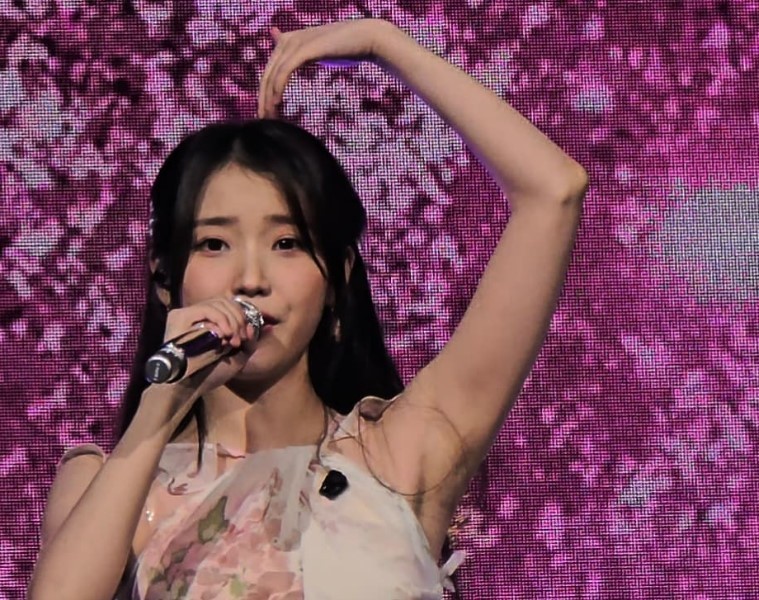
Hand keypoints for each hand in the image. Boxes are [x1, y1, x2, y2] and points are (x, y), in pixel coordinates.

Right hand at [140, 298, 256, 427]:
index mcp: (212, 321)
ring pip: (218, 303)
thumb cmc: (212, 373)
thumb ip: (251, 341)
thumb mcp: (238, 357)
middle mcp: (200, 315)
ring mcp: (189, 314)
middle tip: (240, 340)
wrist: (189, 386)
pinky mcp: (180, 317)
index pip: (232, 306)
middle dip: (240, 319)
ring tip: (232, 341)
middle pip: (227, 302)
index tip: (246, 337)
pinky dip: (221, 319)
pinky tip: (225, 335)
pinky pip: (207, 309)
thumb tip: (268, 327)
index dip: (243, 317)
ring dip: (232, 321)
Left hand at [257, 19, 393, 117]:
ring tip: (269, 116)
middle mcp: (287, 39)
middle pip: (267, 74)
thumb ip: (301, 57)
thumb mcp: (318, 52)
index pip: (269, 70)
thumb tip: (292, 62)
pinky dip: (278, 88)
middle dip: (263, 98)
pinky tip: (276, 102)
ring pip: (273, 74)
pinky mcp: (304, 48)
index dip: (264, 92)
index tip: (265, 112)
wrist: (365, 38)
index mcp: (288, 40)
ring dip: (268, 97)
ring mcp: (295, 42)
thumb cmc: (345, 48)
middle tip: (262, 119)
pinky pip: (285, 71)